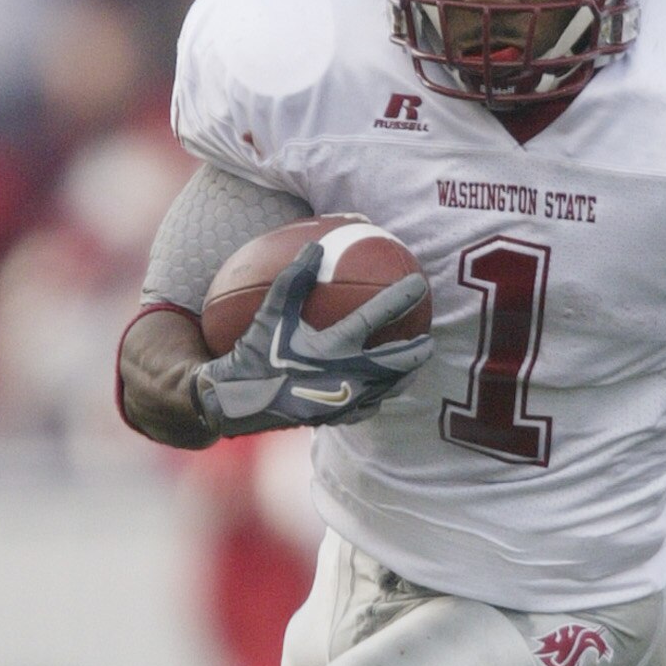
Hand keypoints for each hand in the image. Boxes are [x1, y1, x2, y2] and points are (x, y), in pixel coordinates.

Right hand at [193, 241, 432, 438]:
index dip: (400, 298)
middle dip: (418, 349)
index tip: (419, 285)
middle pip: (398, 362)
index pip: (376, 318)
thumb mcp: (270, 314)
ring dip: (406, 374)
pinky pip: (369, 406)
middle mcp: (346, 377)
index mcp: (333, 348)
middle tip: (428, 337)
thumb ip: (293, 280)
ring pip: (389, 387)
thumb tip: (315, 246)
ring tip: (414, 363)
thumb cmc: (252, 355)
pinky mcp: (337, 418)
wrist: (237, 403)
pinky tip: (381, 389)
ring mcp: (344, 401)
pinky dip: (380, 394)